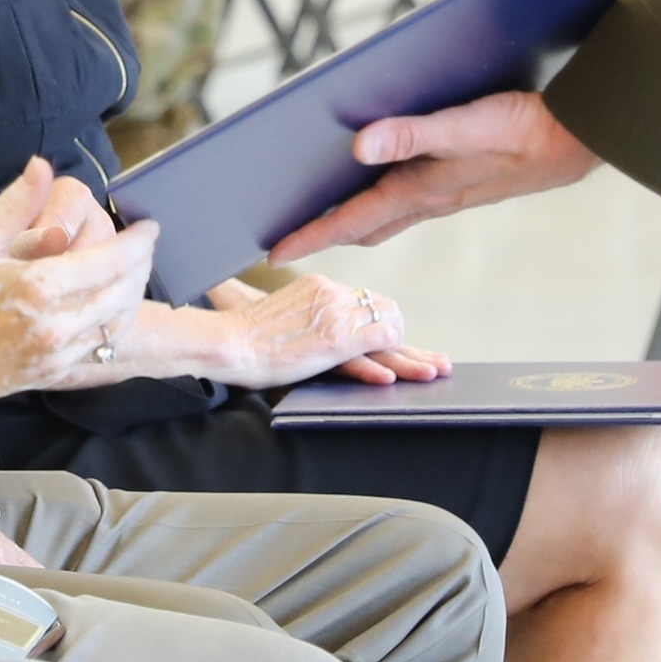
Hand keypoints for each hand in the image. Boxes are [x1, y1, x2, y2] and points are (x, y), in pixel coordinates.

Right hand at [0, 157, 154, 396]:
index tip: (149, 225)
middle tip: (144, 244)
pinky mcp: (52, 374)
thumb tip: (42, 166)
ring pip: (118, 322)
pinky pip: (100, 348)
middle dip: (142, 265)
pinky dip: (114, 322)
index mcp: (39, 288)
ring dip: (133, 294)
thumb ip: (15, 204)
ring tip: (132, 270)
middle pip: (124, 292)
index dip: (139, 242)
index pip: (112, 261)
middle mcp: (56, 326)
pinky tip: (109, 304)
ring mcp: (56, 355)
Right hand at [199, 271, 445, 389]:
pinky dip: (390, 359)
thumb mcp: (275, 311)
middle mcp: (333, 296)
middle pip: (383, 313)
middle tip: (433, 361)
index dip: (383, 325)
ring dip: (412, 355)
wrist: (227, 338)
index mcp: (320, 287)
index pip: (364, 301)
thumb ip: (298, 315)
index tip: (396, 342)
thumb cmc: (240, 331)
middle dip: (408, 339)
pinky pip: (374, 345)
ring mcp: (335, 317)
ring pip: (388, 328)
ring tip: (433, 371)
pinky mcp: (333, 340)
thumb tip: (302, 328)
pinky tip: (398, 374)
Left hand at [268, 89, 599, 257]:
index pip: (352, 220)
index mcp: (423, 188)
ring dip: (353, 215)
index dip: (310, 236)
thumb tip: (356, 146)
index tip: (270, 252)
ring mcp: (451, 191)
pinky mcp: (467, 179)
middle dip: (323, 232)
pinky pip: (412, 196)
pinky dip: (385, 195)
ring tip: (320, 209)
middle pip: (364, 224)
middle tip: (285, 238)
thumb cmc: (530, 126)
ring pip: (388, 212)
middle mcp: (432, 197)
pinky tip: (380, 173)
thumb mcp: (468, 124)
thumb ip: (413, 134)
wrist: (586, 135)